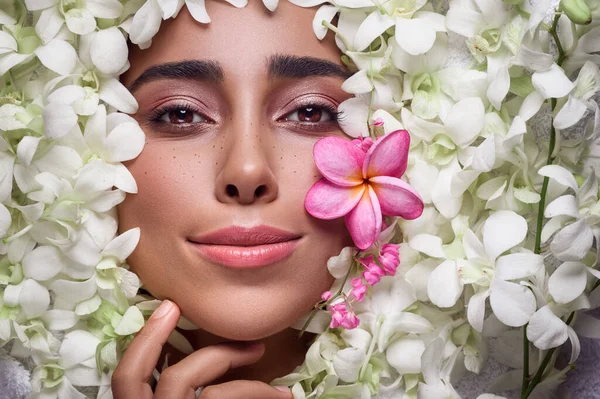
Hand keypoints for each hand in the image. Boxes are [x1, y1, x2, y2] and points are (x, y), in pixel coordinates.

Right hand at [112, 300, 292, 398]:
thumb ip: (172, 386)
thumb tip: (188, 362)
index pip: (125, 377)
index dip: (145, 340)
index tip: (170, 306)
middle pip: (178, 379)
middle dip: (219, 356)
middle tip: (255, 346)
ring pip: (212, 396)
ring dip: (249, 384)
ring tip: (280, 387)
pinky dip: (258, 395)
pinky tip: (282, 398)